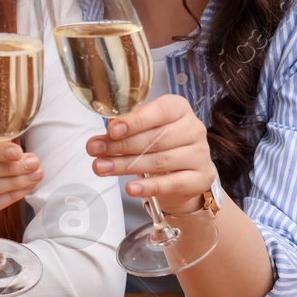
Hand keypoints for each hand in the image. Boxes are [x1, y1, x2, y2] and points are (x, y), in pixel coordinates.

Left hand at [85, 94, 214, 214]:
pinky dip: (150, 186)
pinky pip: (173, 183)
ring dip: (126, 165)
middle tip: (95, 151)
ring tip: (102, 168)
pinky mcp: (201, 177)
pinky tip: (131, 188)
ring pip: (160, 161)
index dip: (135, 121)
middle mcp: (193, 129)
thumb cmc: (159, 144)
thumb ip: (128, 126)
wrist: (182, 173)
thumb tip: (110, 126)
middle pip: (156, 138)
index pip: (160, 111)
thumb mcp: (144, 129)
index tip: (112, 130)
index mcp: (180, 108)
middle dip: (121, 145)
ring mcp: (200, 154)